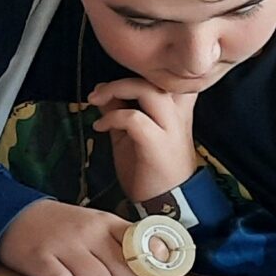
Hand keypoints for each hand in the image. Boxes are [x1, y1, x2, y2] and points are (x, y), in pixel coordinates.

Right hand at [0, 198, 156, 275]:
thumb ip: (128, 250)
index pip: (148, 250)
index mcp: (108, 222)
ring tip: (76, 275)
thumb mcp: (97, 228)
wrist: (14, 215)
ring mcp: (65, 244)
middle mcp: (89, 231)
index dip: (155, 273)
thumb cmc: (63, 228)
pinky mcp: (41, 260)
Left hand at [89, 78, 198, 205]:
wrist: (166, 203)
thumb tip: (104, 91)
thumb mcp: (131, 135)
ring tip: (96, 100)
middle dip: (122, 79)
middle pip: (156, 77)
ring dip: (118, 89)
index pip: (168, 76)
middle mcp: (178, 115)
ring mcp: (170, 129)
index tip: (114, 85)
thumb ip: (121, 111)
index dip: (141, 72)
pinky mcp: (157, 144)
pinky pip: (134, 119)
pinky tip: (100, 128)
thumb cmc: (149, 169)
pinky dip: (112, 118)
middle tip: (97, 92)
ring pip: (149, 91)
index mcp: (177, 110)